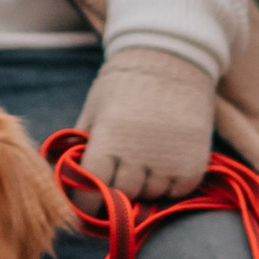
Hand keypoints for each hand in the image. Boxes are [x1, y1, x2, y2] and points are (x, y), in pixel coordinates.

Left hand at [81, 45, 218, 202]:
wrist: (172, 59)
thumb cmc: (125, 83)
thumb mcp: (94, 108)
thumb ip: (81, 143)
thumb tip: (66, 175)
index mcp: (109, 141)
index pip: (92, 189)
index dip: (87, 199)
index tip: (88, 198)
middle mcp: (138, 156)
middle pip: (122, 195)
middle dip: (117, 189)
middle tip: (119, 171)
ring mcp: (168, 163)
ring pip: (150, 196)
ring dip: (144, 186)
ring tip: (144, 160)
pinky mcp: (193, 165)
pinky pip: (177, 192)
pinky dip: (170, 185)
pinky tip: (164, 164)